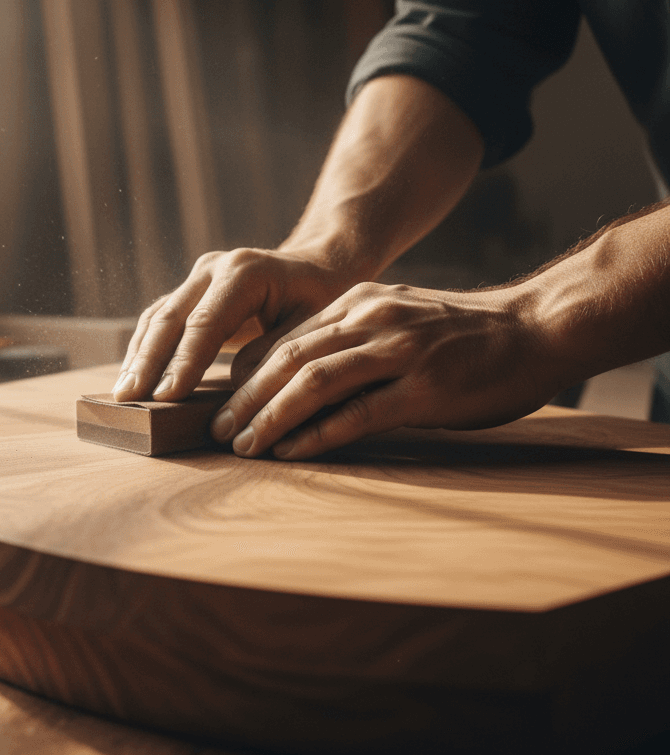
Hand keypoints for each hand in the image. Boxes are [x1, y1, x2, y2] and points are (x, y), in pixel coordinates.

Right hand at [113, 248, 345, 402]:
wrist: (319, 267)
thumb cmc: (321, 300)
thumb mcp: (312, 326)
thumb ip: (275, 353)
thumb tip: (236, 385)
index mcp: (245, 272)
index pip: (206, 322)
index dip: (184, 361)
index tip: (166, 396)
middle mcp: (214, 268)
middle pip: (171, 317)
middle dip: (148, 361)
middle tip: (130, 398)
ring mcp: (198, 277)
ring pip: (157, 317)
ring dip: (138, 357)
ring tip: (123, 395)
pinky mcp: (190, 292)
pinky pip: (159, 320)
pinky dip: (144, 350)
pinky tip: (133, 378)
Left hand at [211, 280, 561, 458]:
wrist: (537, 328)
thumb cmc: (465, 334)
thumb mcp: (400, 319)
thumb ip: (354, 340)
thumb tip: (304, 380)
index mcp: (358, 303)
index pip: (286, 339)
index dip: (248, 374)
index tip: (225, 403)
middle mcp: (370, 320)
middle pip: (288, 359)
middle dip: (246, 398)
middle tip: (218, 429)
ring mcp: (398, 351)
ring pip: (313, 382)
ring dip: (270, 417)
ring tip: (243, 446)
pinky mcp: (425, 387)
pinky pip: (358, 414)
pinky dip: (317, 434)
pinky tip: (291, 452)